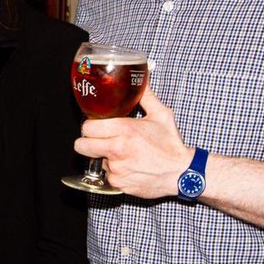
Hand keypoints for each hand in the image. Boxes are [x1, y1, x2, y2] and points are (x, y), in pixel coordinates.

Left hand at [73, 87, 192, 198]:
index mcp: (125, 130)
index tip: (96, 127)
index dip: (90, 126)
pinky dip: (116, 171)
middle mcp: (117, 149)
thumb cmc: (171, 145)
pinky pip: (108, 174)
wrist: (181, 173)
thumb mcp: (161, 115)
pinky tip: (131, 166)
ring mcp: (117, 168)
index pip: (87, 127)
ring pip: (97, 160)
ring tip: (126, 154)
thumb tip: (140, 80)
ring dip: (107, 157)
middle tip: (99, 140)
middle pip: (82, 145)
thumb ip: (145, 96)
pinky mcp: (118, 183)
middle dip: (87, 142)